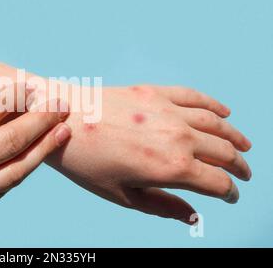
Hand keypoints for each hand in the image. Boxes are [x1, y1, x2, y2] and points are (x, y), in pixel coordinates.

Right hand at [0, 77, 70, 246]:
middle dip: (41, 118)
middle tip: (62, 103)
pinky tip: (37, 154)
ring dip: (44, 147)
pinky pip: (2, 190)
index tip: (29, 85)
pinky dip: (22, 170)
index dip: (12, 94)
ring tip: (64, 129)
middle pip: (9, 139)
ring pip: (15, 170)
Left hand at [48, 85, 250, 223]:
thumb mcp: (123, 195)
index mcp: (172, 167)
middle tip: (244, 173)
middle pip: (223, 152)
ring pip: (215, 124)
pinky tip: (224, 112)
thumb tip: (194, 215)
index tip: (230, 196)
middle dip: (238, 166)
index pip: (217, 182)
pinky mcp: (155, 92)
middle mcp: (178, 137)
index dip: (229, 192)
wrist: (61, 121)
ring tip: (245, 146)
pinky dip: (214, 105)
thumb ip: (163, 206)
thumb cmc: (87, 163)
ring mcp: (168, 111)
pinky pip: (194, 97)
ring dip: (235, 136)